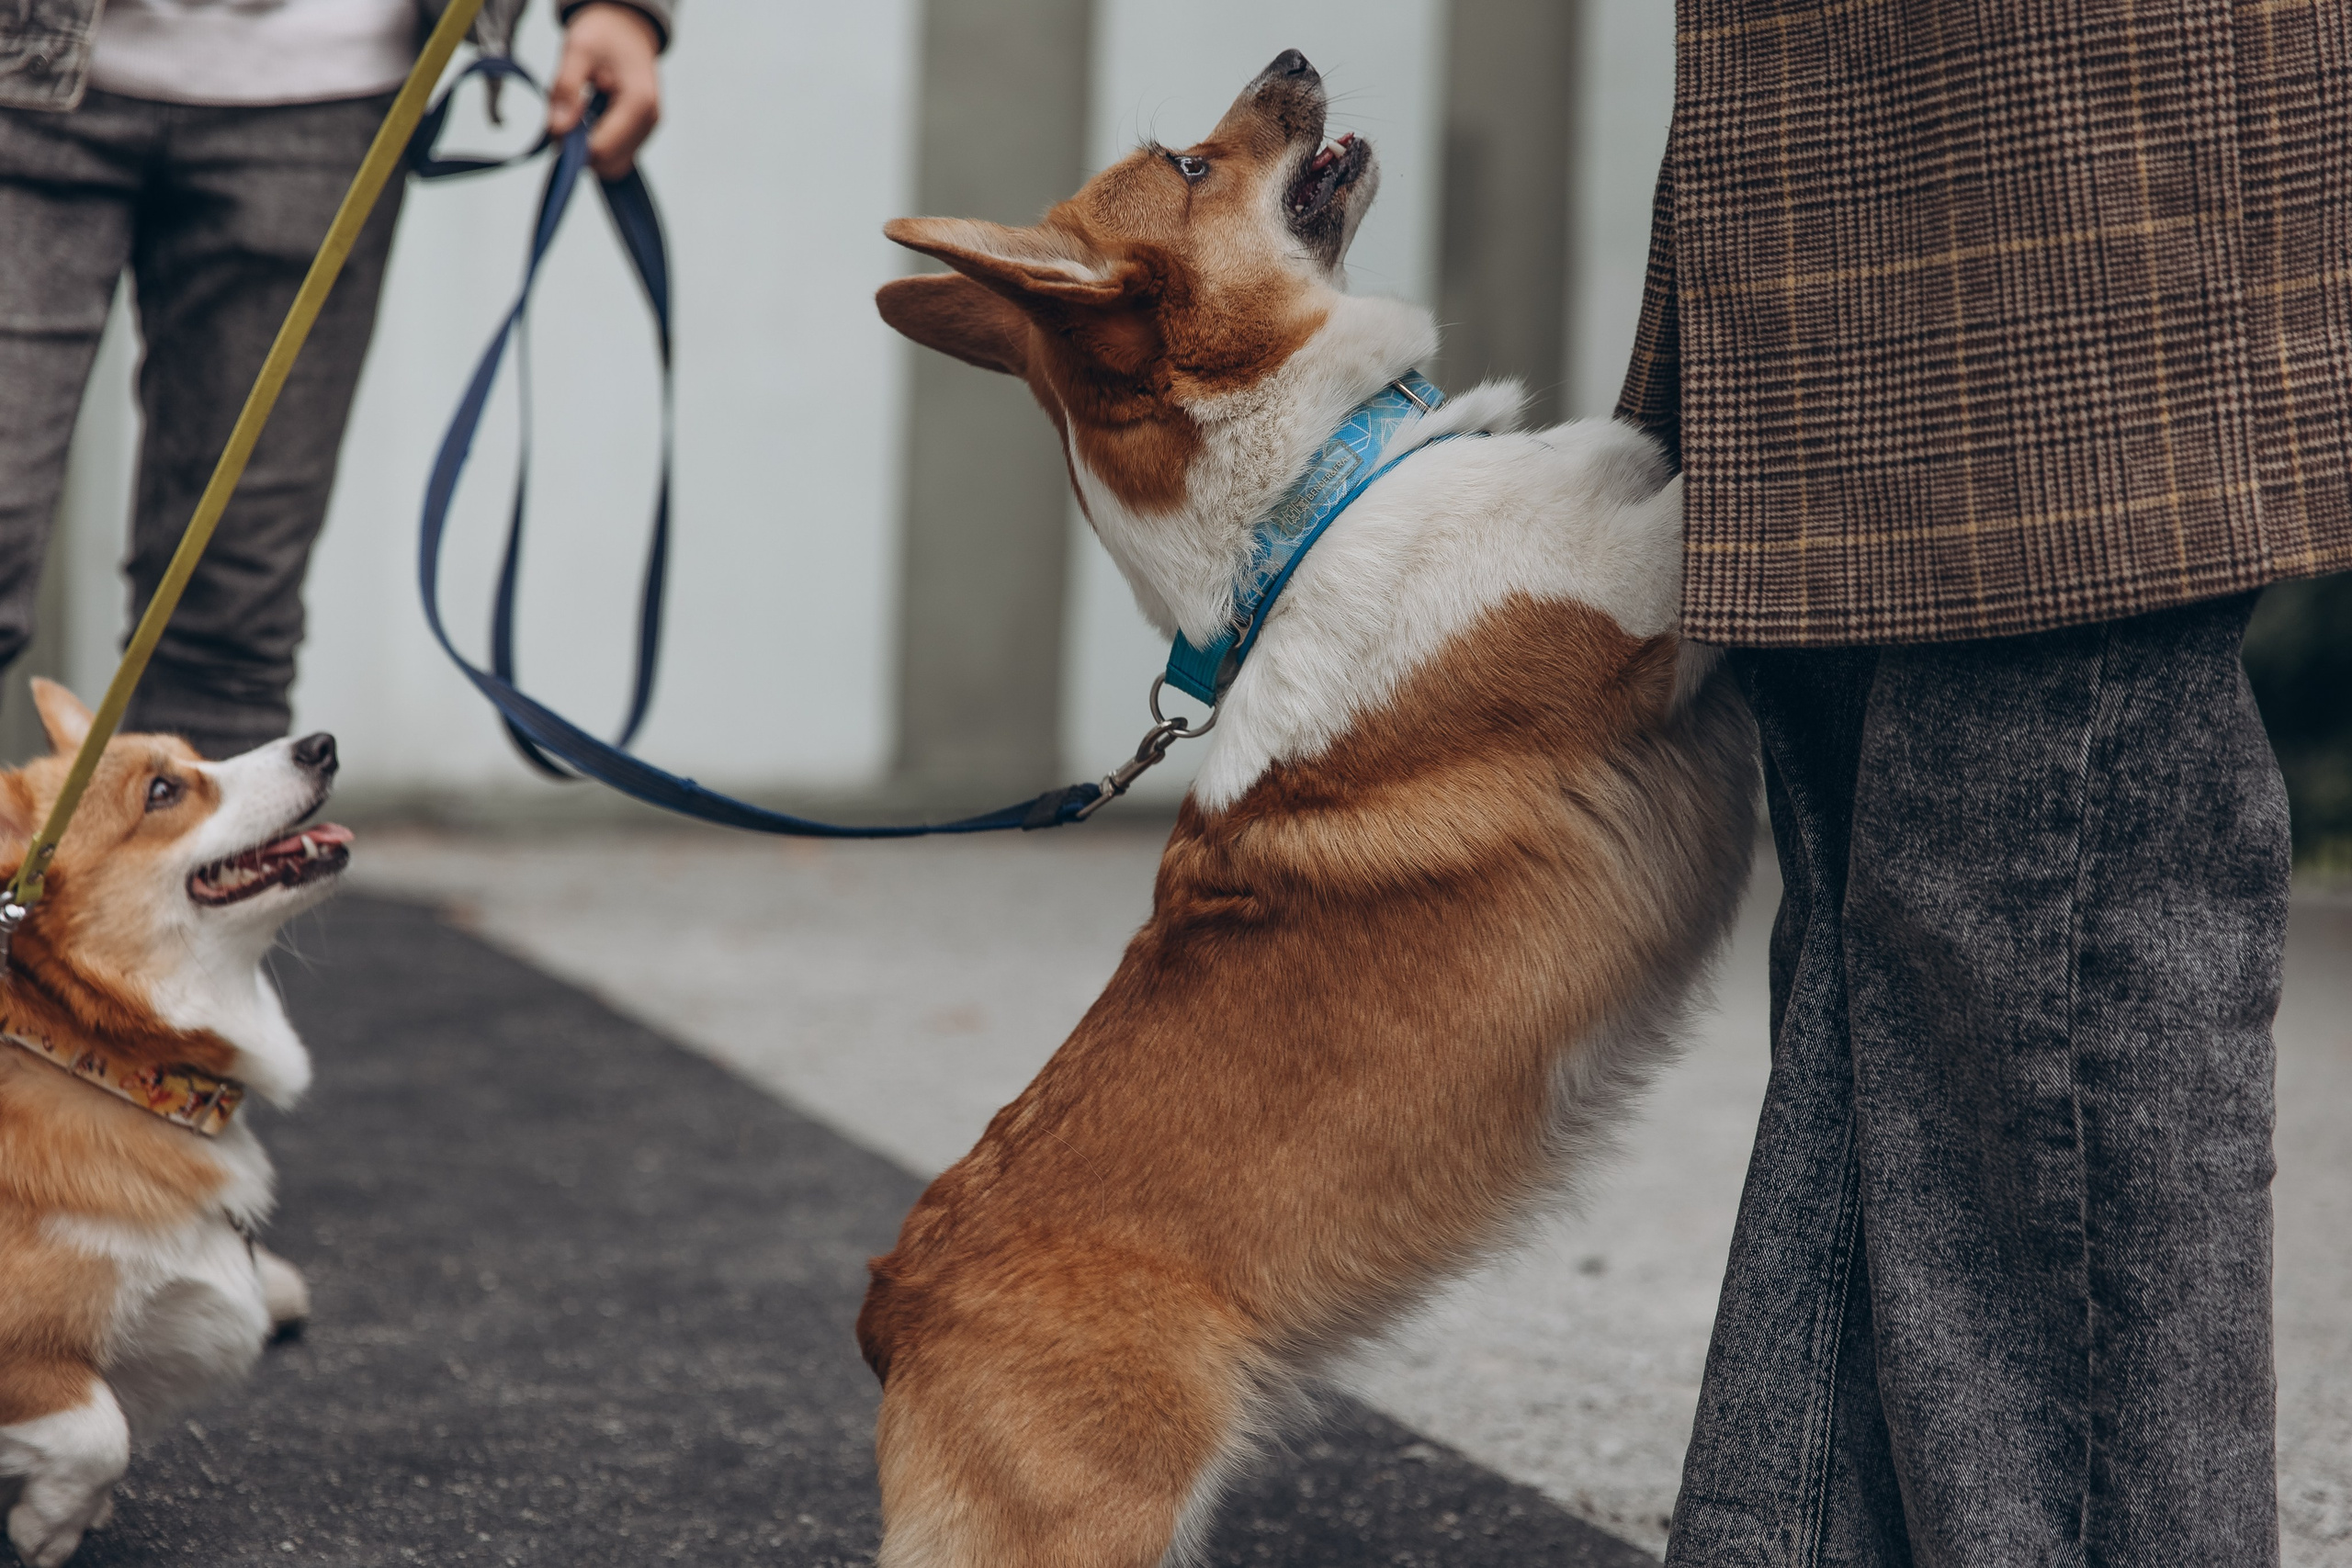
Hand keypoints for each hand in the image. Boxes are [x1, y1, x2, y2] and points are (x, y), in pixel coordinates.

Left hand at [547, 2, 662, 178]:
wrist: (626, 25)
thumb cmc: (603, 33)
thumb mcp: (576, 51)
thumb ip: (565, 90)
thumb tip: (557, 130)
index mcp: (639, 103)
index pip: (603, 151)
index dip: (574, 144)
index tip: (559, 118)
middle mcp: (650, 122)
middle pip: (610, 164)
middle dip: (582, 148)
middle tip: (567, 114)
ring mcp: (648, 130)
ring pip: (613, 163)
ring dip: (590, 146)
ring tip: (582, 110)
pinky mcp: (641, 132)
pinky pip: (617, 154)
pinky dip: (598, 142)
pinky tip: (592, 115)